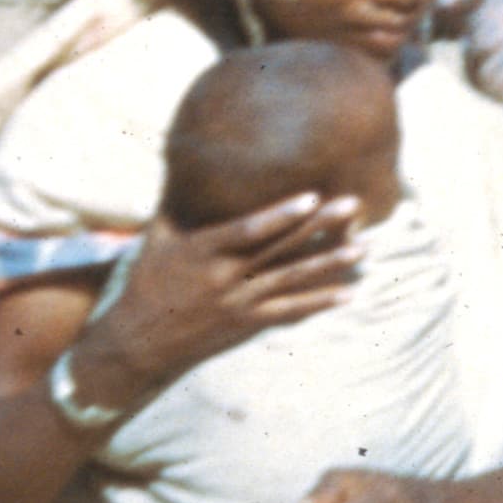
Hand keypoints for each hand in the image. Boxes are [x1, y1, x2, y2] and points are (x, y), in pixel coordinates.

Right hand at [80, 193, 360, 404]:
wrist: (138, 343)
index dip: (280, 214)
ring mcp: (239, 304)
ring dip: (330, 265)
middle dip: (320, 228)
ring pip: (293, 281)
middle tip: (353, 206)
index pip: (248, 230)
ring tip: (363, 250)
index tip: (311, 197)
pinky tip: (348, 294)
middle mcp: (225, 277)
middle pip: (281, 249)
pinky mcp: (247, 325)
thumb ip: (176, 202)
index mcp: (202, 251)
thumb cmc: (146, 283)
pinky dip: (319, 303)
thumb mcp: (156, 238)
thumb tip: (183, 159)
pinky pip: (290, 312)